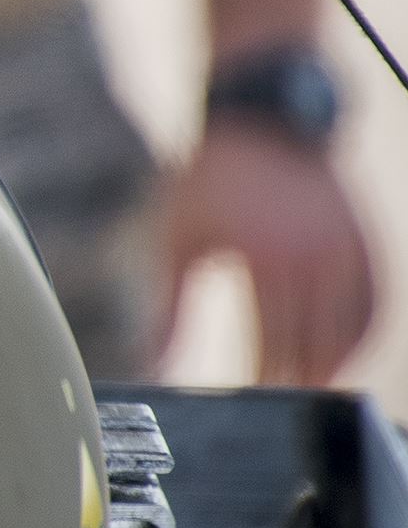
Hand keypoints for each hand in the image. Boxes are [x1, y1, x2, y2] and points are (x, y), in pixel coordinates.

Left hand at [155, 124, 376, 385]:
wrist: (262, 121)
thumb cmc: (207, 182)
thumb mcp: (177, 239)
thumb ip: (167, 307)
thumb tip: (154, 362)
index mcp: (266, 259)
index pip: (270, 343)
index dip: (262, 378)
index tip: (249, 400)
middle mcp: (315, 259)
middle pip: (314, 345)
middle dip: (296, 380)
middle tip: (278, 407)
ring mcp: (348, 252)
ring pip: (351, 333)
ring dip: (333, 366)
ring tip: (308, 392)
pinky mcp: (366, 245)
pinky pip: (372, 306)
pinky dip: (360, 337)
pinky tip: (339, 355)